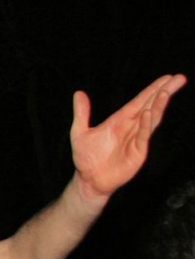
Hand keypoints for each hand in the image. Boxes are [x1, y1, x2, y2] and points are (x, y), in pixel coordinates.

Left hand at [71, 74, 185, 198]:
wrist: (88, 180)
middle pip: (151, 106)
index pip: (140, 100)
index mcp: (120, 120)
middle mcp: (131, 127)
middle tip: (179, 78)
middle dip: (165, 92)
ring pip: (151, 119)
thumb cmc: (86, 158)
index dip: (153, 89)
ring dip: (158, 106)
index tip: (168, 77)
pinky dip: (145, 125)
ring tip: (165, 92)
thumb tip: (79, 93)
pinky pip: (142, 136)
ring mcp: (136, 140)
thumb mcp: (79, 132)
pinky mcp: (137, 153)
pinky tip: (147, 113)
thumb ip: (81, 113)